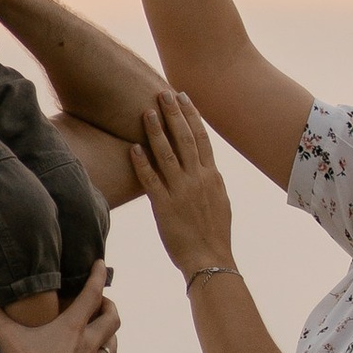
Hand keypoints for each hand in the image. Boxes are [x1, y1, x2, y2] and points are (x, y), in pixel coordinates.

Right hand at [0, 264, 121, 352]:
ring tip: (105, 332)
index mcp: (72, 328)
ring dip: (112, 338)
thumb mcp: (7, 336)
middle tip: (101, 303)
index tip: (101, 265)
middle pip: (112, 320)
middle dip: (110, 308)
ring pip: (113, 347)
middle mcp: (88, 344)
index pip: (91, 295)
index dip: (98, 277)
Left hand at [129, 90, 236, 278]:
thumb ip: (210, 180)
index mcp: (212, 176)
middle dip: (174, 113)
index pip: (201, 137)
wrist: (210, 259)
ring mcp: (181, 191)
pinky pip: (151, 180)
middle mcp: (198, 178)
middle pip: (184, 138)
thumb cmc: (214, 234)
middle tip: (163, 93)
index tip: (183, 97)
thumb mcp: (220, 201)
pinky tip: (133, 148)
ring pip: (167, 153)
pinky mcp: (165, 206)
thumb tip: (205, 166)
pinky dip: (142, 163)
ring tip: (146, 111)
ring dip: (156, 131)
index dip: (192, 115)